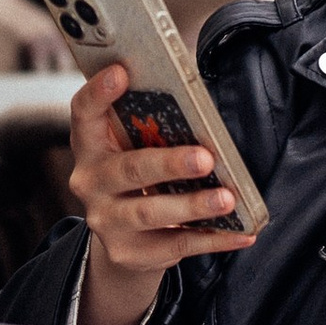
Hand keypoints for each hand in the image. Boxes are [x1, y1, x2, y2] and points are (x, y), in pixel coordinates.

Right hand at [68, 64, 255, 324]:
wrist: (125, 240)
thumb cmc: (139, 176)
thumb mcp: (135, 147)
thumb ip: (153, 126)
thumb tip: (199, 104)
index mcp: (90, 146)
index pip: (83, 114)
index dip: (99, 92)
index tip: (121, 71)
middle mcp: (90, 183)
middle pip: (126, 169)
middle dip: (168, 163)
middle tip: (205, 157)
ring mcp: (107, 221)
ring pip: (149, 212)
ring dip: (192, 205)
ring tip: (227, 198)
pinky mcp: (130, 253)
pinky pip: (177, 244)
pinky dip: (214, 239)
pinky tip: (242, 231)